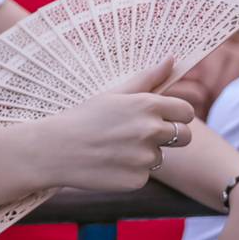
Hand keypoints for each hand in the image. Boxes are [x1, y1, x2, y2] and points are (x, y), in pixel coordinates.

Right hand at [0, 59, 196, 197]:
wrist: (52, 150)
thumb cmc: (82, 117)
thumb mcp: (112, 94)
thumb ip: (147, 78)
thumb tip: (173, 59)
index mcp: (146, 105)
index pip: (186, 112)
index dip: (175, 115)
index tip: (159, 117)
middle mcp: (150, 131)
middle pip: (184, 136)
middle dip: (168, 136)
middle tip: (137, 135)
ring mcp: (144, 158)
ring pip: (160, 157)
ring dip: (143, 155)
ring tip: (113, 149)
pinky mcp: (137, 180)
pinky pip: (143, 175)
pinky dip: (129, 172)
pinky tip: (108, 164)